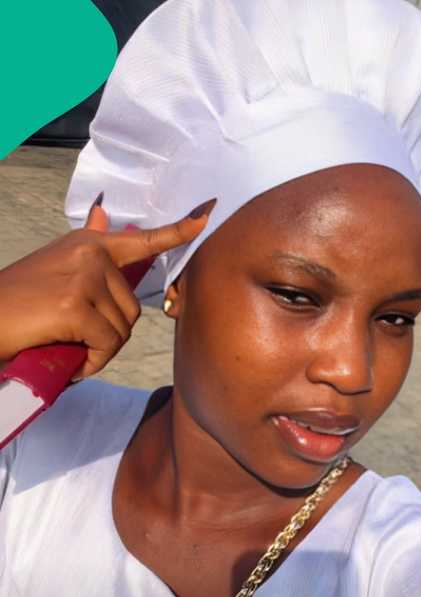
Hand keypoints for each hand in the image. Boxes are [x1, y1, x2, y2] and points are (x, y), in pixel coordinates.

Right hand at [0, 198, 210, 378]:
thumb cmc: (17, 302)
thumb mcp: (56, 266)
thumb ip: (89, 248)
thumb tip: (105, 214)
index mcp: (89, 244)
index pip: (143, 240)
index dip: (178, 233)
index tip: (205, 217)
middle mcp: (90, 254)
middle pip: (133, 307)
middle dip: (110, 332)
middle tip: (77, 339)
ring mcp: (83, 278)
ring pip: (122, 329)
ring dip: (100, 350)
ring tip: (68, 346)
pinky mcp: (75, 307)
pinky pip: (106, 345)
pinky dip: (92, 362)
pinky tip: (70, 361)